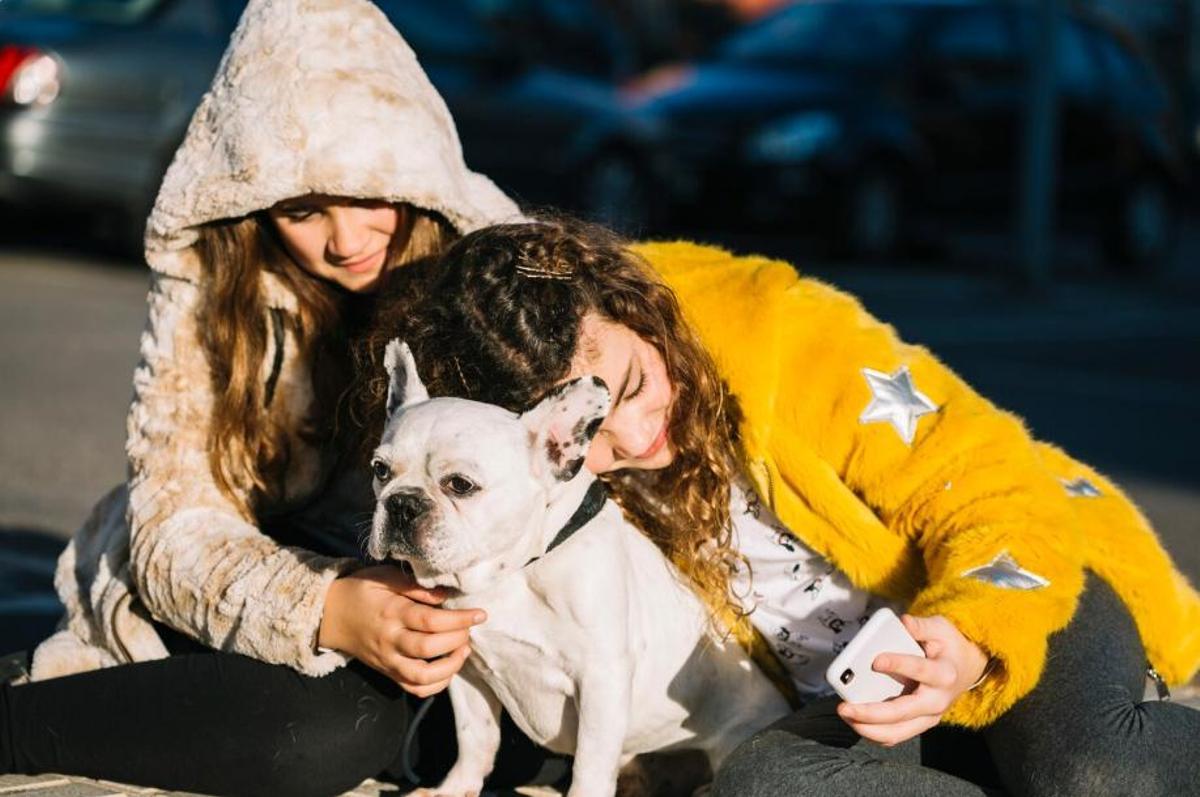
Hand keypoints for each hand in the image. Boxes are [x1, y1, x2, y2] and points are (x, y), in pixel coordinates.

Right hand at [318, 564, 485, 696]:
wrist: (330, 615)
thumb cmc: (362, 590)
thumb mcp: (385, 576)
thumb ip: (415, 586)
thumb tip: (445, 595)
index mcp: (391, 613)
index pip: (430, 621)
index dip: (459, 620)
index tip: (480, 614)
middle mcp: (390, 640)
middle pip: (429, 648)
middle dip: (458, 639)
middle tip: (470, 628)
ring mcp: (388, 660)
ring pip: (422, 676)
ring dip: (450, 666)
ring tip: (463, 649)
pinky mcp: (387, 672)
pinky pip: (413, 688)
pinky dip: (436, 685)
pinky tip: (449, 668)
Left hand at [836, 614, 988, 746]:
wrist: (965, 669)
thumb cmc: (948, 647)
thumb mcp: (940, 629)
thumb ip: (921, 626)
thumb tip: (903, 622)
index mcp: (944, 674)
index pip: (920, 671)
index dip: (898, 665)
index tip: (875, 661)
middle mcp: (937, 701)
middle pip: (901, 713)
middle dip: (870, 713)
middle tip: (844, 707)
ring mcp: (928, 717)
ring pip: (896, 732)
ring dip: (867, 728)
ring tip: (845, 714)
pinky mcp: (918, 724)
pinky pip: (894, 735)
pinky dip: (872, 732)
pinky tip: (854, 721)